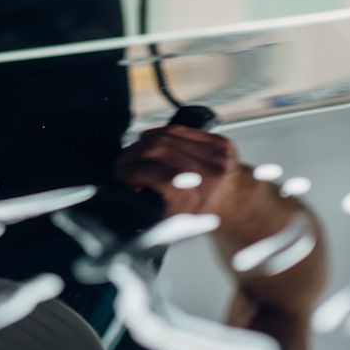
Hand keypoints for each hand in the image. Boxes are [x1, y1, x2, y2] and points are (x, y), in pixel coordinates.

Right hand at [114, 123, 240, 216]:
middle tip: (122, 162)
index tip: (119, 174)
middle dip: (132, 154)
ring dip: (143, 142)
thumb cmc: (203, 213)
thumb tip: (113, 192)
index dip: (129, 172)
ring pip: (167, 136)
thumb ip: (144, 206)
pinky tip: (150, 139)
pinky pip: (181, 130)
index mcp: (195, 197)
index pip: (151, 174)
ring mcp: (216, 155)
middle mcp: (207, 174)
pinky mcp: (219, 142)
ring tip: (133, 152)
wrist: (235, 205)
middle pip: (156, 150)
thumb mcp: (172, 220)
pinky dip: (161, 133)